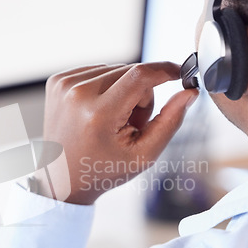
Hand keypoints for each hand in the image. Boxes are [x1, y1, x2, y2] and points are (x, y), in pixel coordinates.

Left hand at [38, 62, 198, 204]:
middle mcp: (77, 94)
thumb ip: (170, 122)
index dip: (166, 70)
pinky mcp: (57, 81)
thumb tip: (189, 92)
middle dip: (141, 94)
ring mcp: (64, 85)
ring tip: (112, 121)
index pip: (140, 75)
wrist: (62, 178)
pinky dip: (104, 88)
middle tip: (131, 124)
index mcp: (98, 115)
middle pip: (130, 72)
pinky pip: (96, 71)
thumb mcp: (143, 155)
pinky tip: (98, 111)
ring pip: (114, 69)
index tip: (180, 72)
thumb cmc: (102, 170)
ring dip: (122, 91)